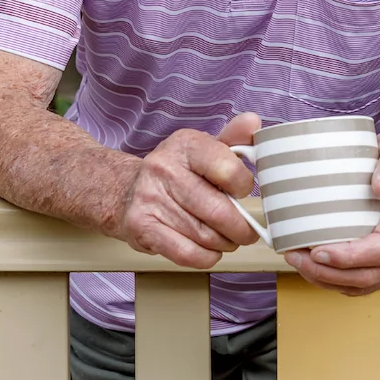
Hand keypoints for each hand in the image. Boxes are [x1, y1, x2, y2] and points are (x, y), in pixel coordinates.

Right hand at [116, 112, 263, 267]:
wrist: (126, 190)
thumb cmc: (177, 172)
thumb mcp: (204, 148)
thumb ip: (233, 137)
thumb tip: (253, 122)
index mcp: (185, 144)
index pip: (228, 168)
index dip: (244, 186)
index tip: (243, 192)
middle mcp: (164, 168)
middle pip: (218, 210)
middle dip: (240, 228)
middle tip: (247, 232)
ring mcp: (150, 198)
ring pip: (205, 235)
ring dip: (224, 243)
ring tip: (228, 239)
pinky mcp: (141, 226)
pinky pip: (185, 252)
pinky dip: (206, 257)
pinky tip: (209, 250)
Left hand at [284, 131, 379, 295]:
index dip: (349, 257)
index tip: (318, 252)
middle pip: (371, 275)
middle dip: (329, 272)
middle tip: (297, 257)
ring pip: (366, 285)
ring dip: (329, 279)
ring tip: (299, 262)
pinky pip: (365, 283)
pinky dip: (338, 281)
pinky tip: (316, 269)